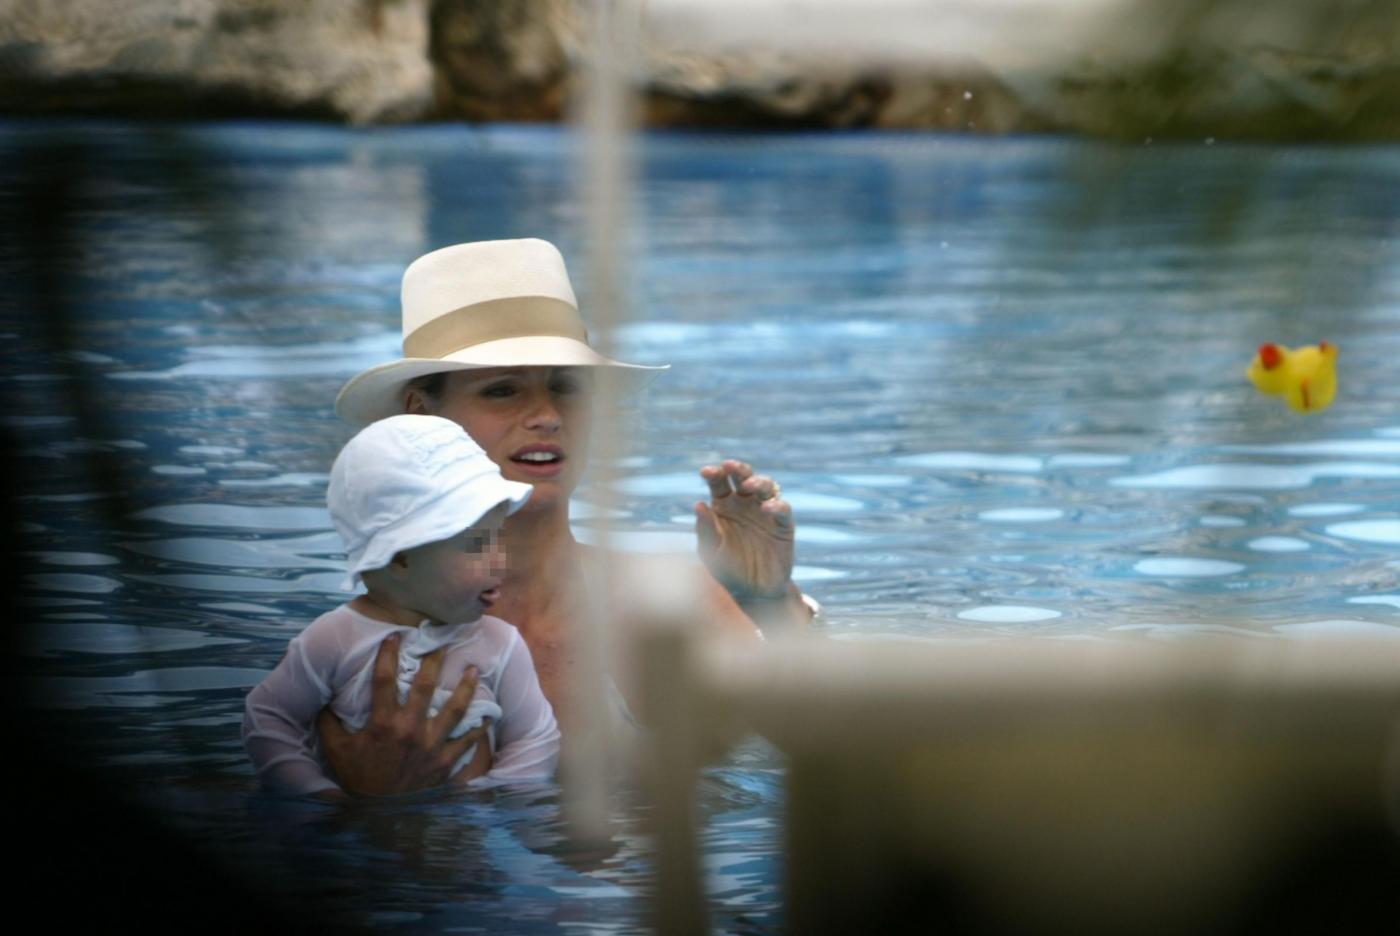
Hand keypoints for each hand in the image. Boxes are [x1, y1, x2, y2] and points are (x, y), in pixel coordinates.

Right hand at [317, 635, 486, 795]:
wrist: (380, 816)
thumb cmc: (358, 780)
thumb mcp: (338, 751)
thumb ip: (330, 724)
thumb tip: (322, 700)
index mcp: (382, 724)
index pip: (383, 680)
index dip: (388, 654)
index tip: (394, 636)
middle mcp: (409, 729)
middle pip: (425, 686)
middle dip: (435, 660)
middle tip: (443, 642)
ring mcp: (431, 745)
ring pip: (455, 709)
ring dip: (466, 687)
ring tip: (475, 669)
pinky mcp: (445, 761)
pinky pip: (467, 741)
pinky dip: (479, 729)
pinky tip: (489, 715)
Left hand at [695, 459, 794, 601]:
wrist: (752, 593)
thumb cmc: (726, 570)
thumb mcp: (710, 552)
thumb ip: (705, 529)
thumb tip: (699, 504)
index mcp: (724, 505)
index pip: (719, 482)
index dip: (714, 473)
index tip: (705, 472)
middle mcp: (745, 504)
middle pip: (743, 477)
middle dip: (737, 468)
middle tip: (729, 466)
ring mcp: (765, 512)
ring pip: (766, 486)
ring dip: (758, 481)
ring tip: (748, 485)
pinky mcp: (783, 525)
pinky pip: (783, 510)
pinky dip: (777, 506)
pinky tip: (767, 508)